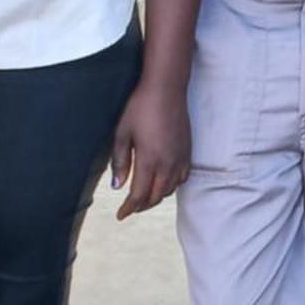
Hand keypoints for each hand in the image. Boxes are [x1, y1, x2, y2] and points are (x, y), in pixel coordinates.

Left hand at [110, 77, 191, 219]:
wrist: (166, 89)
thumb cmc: (140, 108)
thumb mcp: (122, 134)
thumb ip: (120, 162)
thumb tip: (117, 187)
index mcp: (149, 160)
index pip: (139, 195)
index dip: (129, 208)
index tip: (120, 215)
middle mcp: (168, 163)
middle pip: (156, 196)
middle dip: (142, 206)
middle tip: (130, 208)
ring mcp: (180, 158)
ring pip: (170, 189)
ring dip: (156, 197)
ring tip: (144, 197)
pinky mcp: (187, 151)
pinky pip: (182, 178)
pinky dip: (171, 186)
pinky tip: (163, 183)